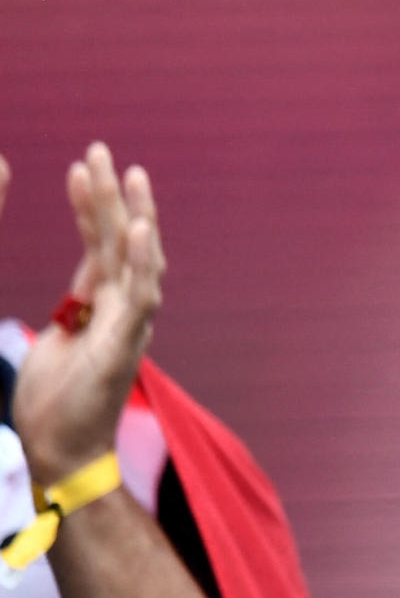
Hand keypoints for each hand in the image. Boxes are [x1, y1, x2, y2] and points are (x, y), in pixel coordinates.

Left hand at [5, 146, 164, 489]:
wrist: (62, 448)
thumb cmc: (57, 401)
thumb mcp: (58, 338)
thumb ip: (72, 306)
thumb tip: (74, 287)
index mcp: (105, 303)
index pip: (100, 241)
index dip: (90, 205)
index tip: (80, 168)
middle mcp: (124, 306)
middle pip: (120, 238)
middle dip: (111, 194)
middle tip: (99, 150)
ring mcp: (130, 322)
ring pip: (136, 257)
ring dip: (133, 213)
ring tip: (128, 173)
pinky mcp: (125, 343)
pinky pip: (140, 294)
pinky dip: (144, 260)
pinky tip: (141, 229)